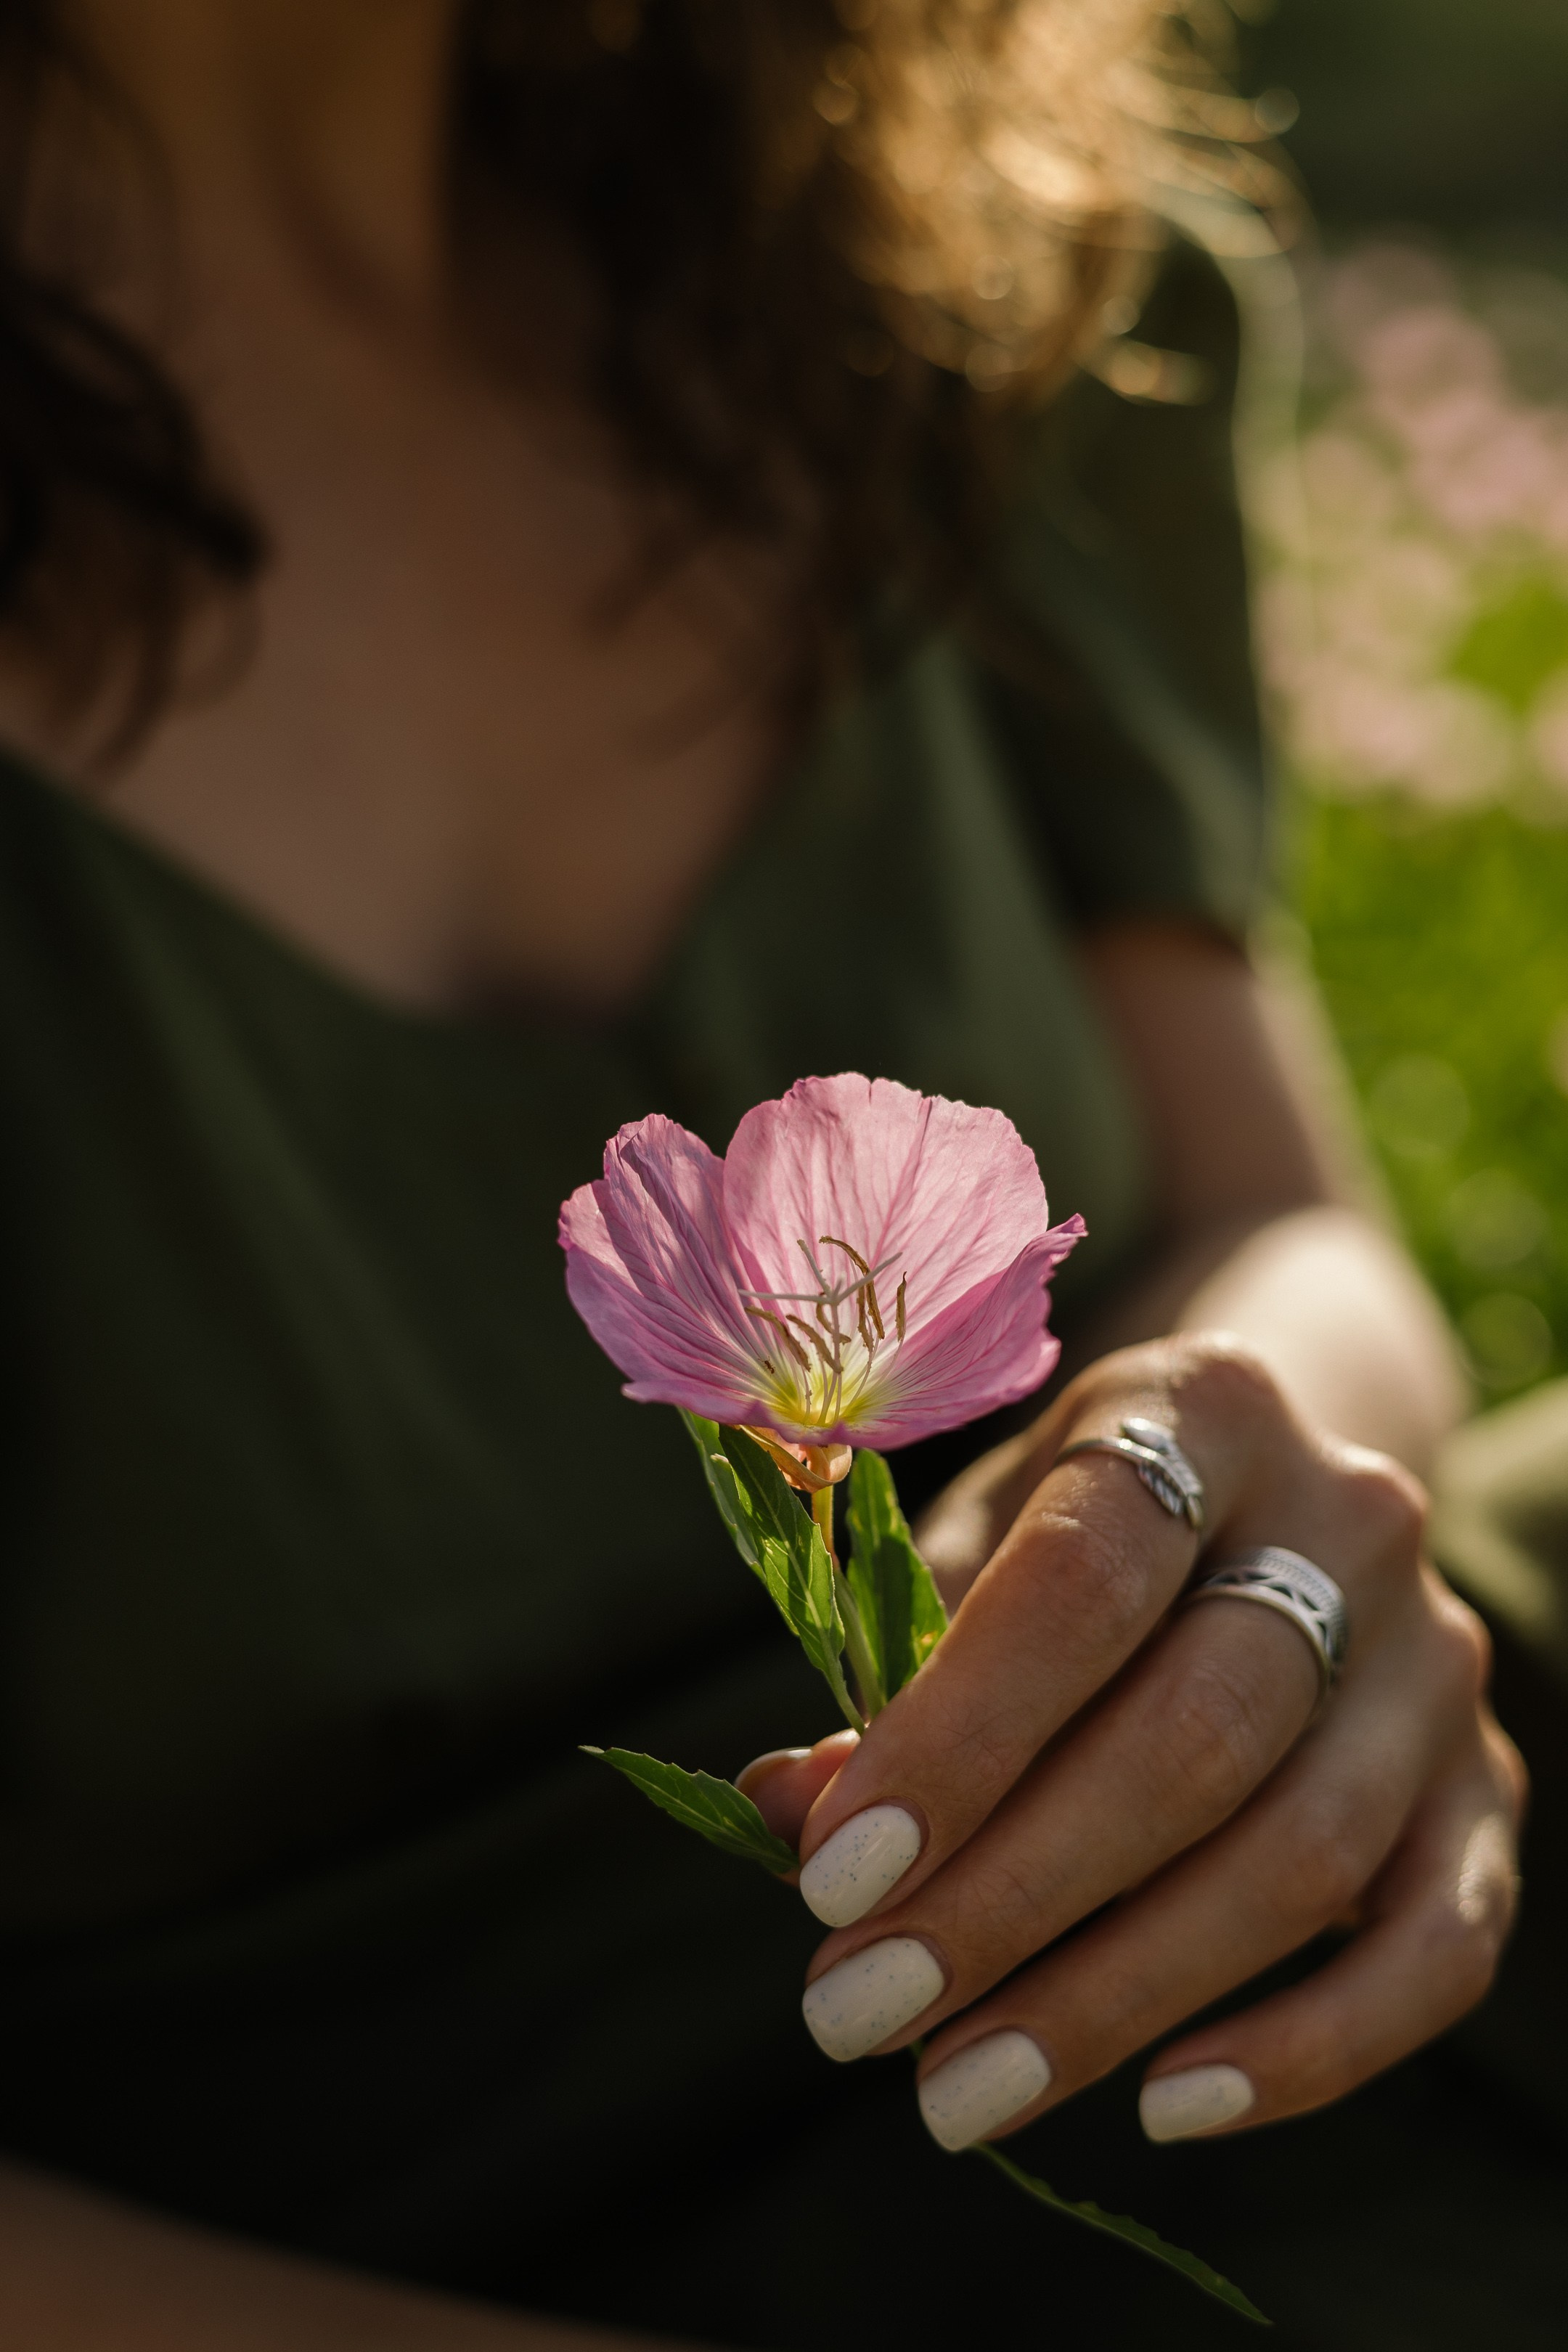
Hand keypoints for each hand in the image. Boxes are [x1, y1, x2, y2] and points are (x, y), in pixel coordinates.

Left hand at [740, 1336, 1523, 2152]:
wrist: (1278, 1502)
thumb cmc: (1086, 1534)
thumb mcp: (977, 1543)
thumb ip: (891, 1663)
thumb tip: (789, 1808)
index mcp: (1200, 1410)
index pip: (1082, 1578)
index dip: (957, 1738)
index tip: (834, 1878)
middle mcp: (1348, 1517)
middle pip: (1194, 1733)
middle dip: (1012, 1896)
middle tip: (860, 2009)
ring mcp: (1435, 1658)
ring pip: (1301, 1854)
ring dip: (1116, 1995)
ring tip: (959, 2086)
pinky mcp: (1490, 1787)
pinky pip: (1434, 1947)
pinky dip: (1308, 2047)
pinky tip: (1164, 2105)